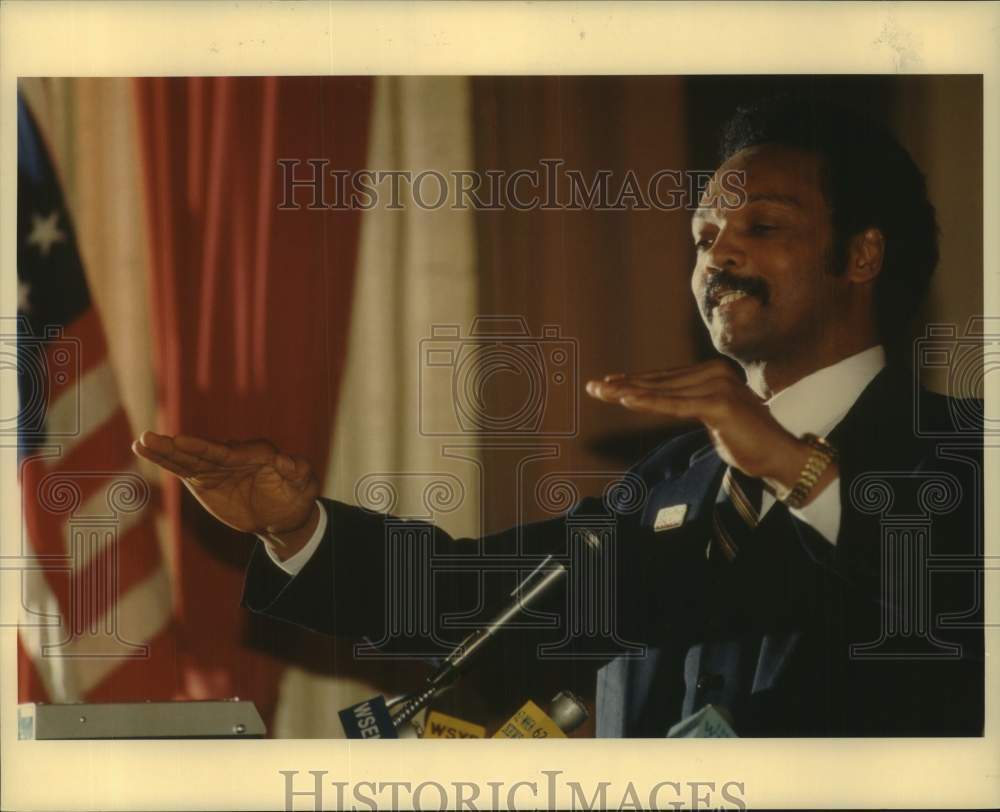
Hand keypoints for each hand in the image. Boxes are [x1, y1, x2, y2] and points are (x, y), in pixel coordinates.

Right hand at [132, 431, 320, 554]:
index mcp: (262, 454)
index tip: (226, 453)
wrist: (280, 516)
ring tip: (144, 440)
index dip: (233, 453)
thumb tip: (287, 462)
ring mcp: (216, 465)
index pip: (245, 451)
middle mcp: (235, 455)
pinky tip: (143, 447)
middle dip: (189, 446)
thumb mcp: (305, 486)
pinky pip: (181, 467)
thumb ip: (300, 472)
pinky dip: (163, 458)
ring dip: (167, 449)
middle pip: (210, 450)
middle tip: (168, 440)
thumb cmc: (295, 499)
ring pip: (189, 457)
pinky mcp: (202, 477)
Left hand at [586, 360, 834, 495]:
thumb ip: (692, 405)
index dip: (635, 382)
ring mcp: (717, 386)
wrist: (779, 456)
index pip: (665, 379)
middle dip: (624, 385)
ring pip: (663, 392)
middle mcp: (714, 374)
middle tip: (593, 387)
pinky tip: (626, 400)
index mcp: (712, 374)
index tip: (608, 383)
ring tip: (602, 392)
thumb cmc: (748, 442)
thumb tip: (666, 400)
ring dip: (628, 393)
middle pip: (659, 382)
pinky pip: (675, 406)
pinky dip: (649, 403)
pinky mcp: (718, 405)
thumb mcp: (713, 418)